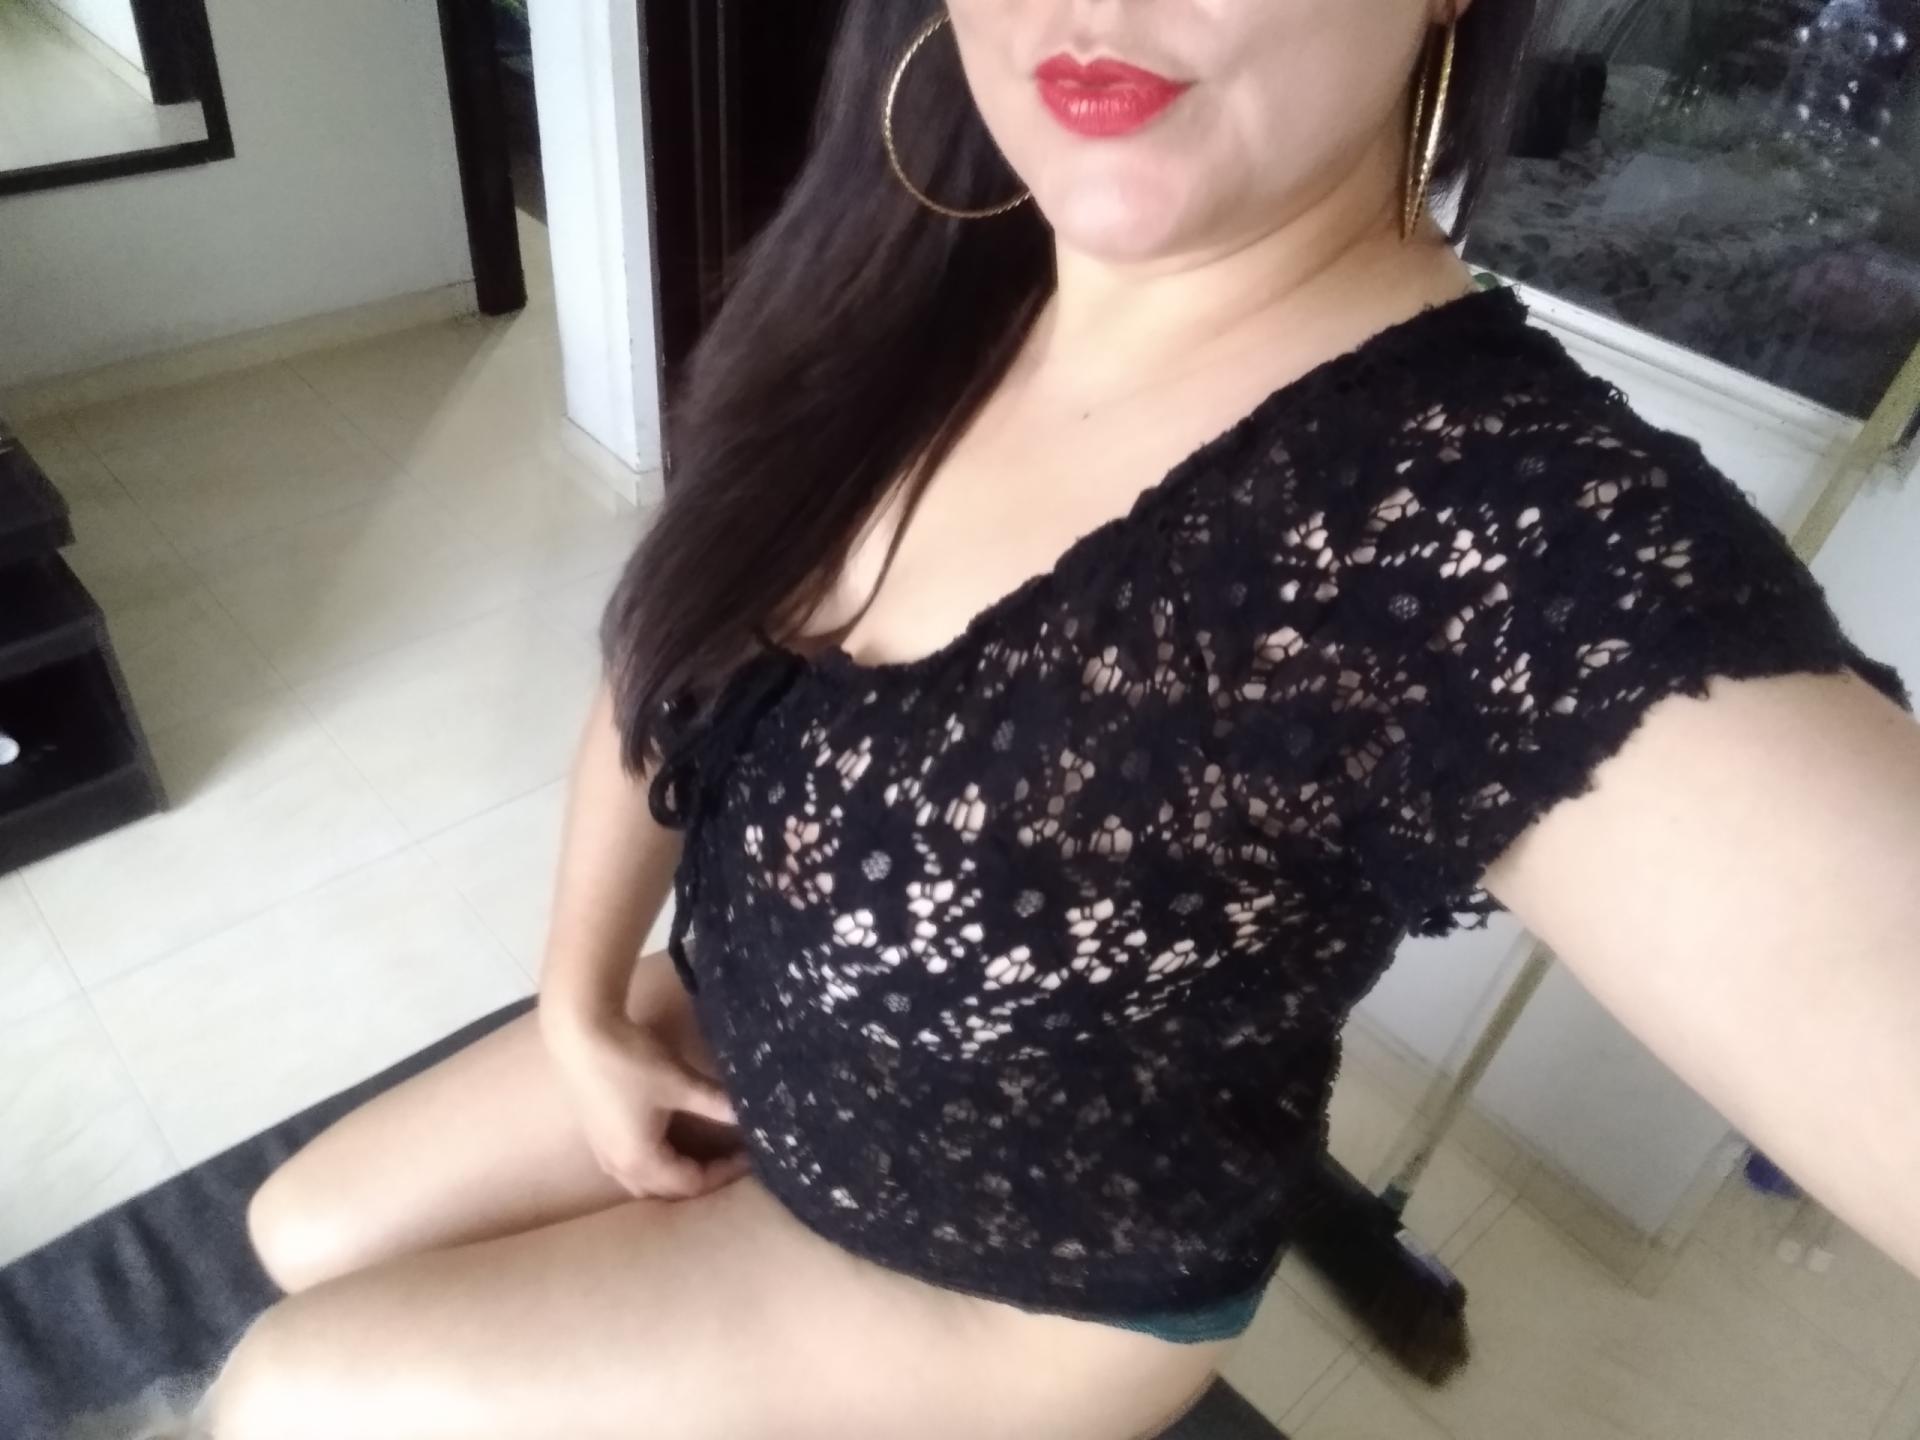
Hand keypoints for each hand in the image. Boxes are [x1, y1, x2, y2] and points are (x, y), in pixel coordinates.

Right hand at [541, 993, 750, 1199]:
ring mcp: (603, 1152)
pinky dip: (656, 1162)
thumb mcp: (681, 1084)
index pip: (692, 1184)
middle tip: (729, 1158)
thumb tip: (752, 1115)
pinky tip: (669, 1141)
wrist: (579, 1035)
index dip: (724, 1172)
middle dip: (700, 1178)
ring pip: (645, 1180)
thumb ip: (718, 1104)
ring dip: (675, 1173)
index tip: (750, 1154)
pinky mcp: (597, 1134)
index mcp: (641, 1162)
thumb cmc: (631, 1063)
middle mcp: (619, 1167)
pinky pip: (631, 1164)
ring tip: (703, 1153)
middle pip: (666, 1190)